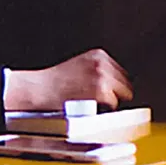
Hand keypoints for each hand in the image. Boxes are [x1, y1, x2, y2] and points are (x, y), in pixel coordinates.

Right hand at [6, 50, 134, 112]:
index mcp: (98, 55)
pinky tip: (92, 108)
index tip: (107, 92)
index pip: (120, 72)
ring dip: (112, 101)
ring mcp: (103, 77)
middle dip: (116, 93)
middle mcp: (102, 63)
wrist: (39, 90)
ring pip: (124, 94)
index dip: (114, 85)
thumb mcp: (79, 66)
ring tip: (95, 105)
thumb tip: (114, 84)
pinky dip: (105, 110)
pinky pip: (114, 104)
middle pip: (126, 82)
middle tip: (100, 101)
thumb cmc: (54, 83)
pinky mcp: (102, 92)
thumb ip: (97, 71)